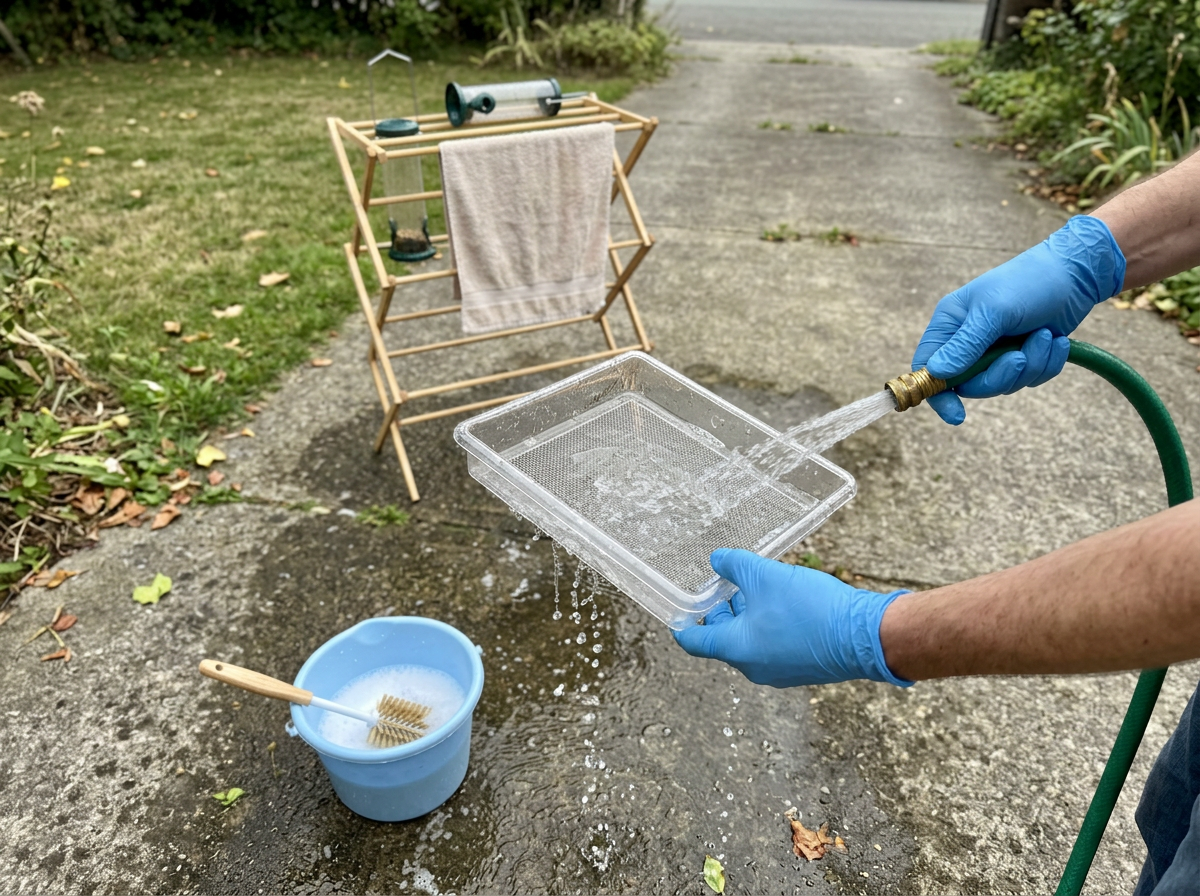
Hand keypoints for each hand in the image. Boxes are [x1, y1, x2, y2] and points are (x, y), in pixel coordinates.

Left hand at [673, 549, 910, 687]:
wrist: (865, 635)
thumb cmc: (811, 609)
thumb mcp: (765, 576)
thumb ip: (734, 565)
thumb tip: (717, 560)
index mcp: (737, 650)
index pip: (695, 642)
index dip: (683, 624)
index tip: (678, 614)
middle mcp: (754, 667)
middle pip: (724, 640)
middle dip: (722, 612)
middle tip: (724, 586)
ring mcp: (779, 671)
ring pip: (750, 642)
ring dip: (748, 616)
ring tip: (756, 587)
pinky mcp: (801, 668)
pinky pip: (773, 647)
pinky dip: (768, 626)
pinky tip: (781, 602)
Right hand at [914, 215, 1125, 423]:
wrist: (1075, 273)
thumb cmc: (1027, 282)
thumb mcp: (994, 312)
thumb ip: (966, 344)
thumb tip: (937, 372)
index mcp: (949, 326)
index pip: (928, 368)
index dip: (936, 394)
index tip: (955, 414)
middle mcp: (967, 342)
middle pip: (970, 385)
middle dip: (1000, 375)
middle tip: (1019, 357)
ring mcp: (995, 352)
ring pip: (1003, 384)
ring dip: (1030, 364)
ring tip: (1044, 336)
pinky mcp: (1022, 356)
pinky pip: (1029, 379)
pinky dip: (1046, 363)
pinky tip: (1055, 339)